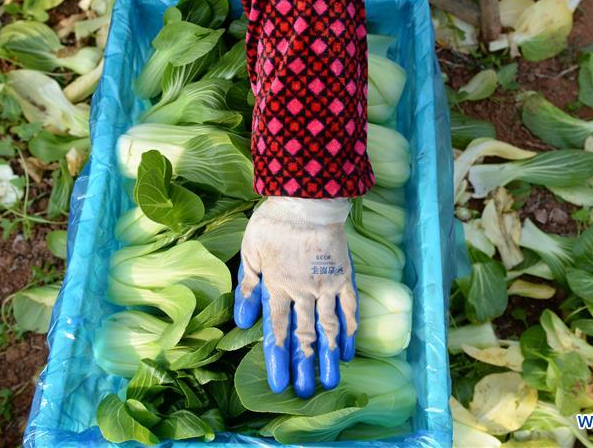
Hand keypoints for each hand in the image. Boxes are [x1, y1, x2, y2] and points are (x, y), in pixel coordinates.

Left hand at [234, 197, 357, 397]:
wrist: (307, 199)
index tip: (279, 383)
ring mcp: (325, 285)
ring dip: (327, 356)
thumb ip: (247, 286)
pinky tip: (347, 349)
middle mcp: (301, 292)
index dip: (278, 358)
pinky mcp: (343, 275)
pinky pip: (349, 307)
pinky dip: (349, 330)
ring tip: (330, 380)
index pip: (277, 330)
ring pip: (327, 327)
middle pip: (303, 336)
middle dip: (303, 366)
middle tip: (304, 392)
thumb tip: (243, 319)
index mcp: (276, 286)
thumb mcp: (250, 252)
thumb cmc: (273, 223)